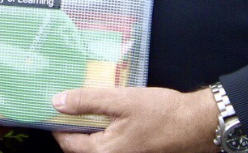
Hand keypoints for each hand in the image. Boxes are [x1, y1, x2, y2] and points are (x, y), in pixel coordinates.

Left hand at [52, 86, 218, 152]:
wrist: (195, 125)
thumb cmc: (161, 113)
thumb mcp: (121, 101)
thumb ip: (88, 101)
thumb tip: (57, 102)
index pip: (67, 143)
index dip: (57, 123)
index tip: (51, 104)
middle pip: (80, 146)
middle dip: (73, 124)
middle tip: (69, 99)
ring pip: (95, 144)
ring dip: (89, 126)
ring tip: (88, 102)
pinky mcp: (133, 152)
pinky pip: (110, 143)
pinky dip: (104, 128)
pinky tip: (109, 110)